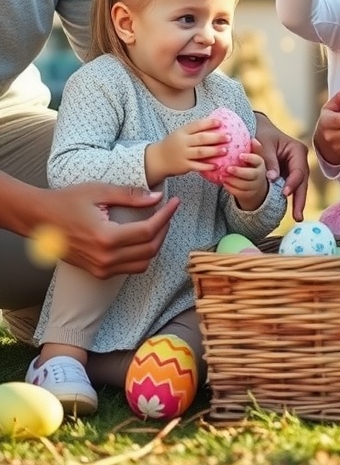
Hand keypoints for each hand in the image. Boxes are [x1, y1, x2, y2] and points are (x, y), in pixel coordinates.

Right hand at [39, 183, 179, 277]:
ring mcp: (101, 269)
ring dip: (155, 244)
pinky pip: (129, 268)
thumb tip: (158, 197)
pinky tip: (142, 236)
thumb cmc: (67, 201)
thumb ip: (130, 196)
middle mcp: (106, 259)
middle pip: (150, 249)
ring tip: (158, 223)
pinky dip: (141, 254)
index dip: (166, 216)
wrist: (40, 220)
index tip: (174, 202)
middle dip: (164, 229)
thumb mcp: (100, 191)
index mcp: (107, 238)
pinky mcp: (98, 272)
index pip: (148, 231)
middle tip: (168, 211)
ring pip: (142, 263)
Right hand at [145, 117, 231, 184]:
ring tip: (225, 150)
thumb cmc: (174, 144)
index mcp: (182, 132)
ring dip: (214, 151)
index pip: (197, 125)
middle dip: (216, 138)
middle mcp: (183, 142)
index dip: (209, 123)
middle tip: (228, 137)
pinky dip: (207, 166)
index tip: (220, 122)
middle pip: (201, 139)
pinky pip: (197, 166)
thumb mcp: (180, 133)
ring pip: (200, 152)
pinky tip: (216, 165)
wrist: (158, 159)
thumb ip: (194, 130)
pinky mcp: (184, 166)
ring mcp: (183, 154)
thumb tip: (214, 123)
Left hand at [221, 151, 267, 210]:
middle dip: (239, 172)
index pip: (257, 160)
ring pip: (243, 185)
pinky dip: (230, 188)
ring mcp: (254, 186)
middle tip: (228, 168)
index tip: (240, 155)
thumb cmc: (250, 165)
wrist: (256, 184)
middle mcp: (259, 175)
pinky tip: (223, 182)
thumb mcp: (253, 155)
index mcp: (260, 164)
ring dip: (232, 180)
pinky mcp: (247, 194)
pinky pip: (238, 193)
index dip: (249, 158)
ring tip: (222, 175)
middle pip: (250, 175)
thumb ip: (252, 148)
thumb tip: (252, 138)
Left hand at [254, 113, 308, 220]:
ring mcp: (296, 168)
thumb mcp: (264, 145)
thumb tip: (272, 179)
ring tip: (297, 218)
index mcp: (297, 150)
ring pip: (299, 187)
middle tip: (298, 216)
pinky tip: (292, 212)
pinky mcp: (290, 174)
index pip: (298, 169)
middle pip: (302, 181)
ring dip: (298, 201)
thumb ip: (269, 161)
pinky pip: (292, 187)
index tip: (284, 193)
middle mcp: (300, 160)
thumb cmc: (261, 134)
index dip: (292, 182)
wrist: (259, 129)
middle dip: (300, 199)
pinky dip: (291, 198)